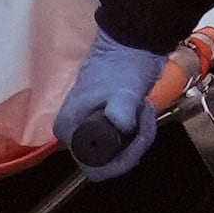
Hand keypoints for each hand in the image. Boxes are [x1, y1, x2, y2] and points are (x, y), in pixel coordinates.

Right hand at [53, 28, 166, 181]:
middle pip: (107, 163)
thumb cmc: (123, 65)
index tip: (136, 138)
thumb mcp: (123, 91)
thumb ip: (120, 110)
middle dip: (133, 147)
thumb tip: (120, 126)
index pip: (93, 167)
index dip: (120, 159)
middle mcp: (73, 133)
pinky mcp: (101, 124)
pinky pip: (121, 142)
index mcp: (69, 128)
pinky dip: (137, 132)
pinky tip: (141, 112)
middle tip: (144, 120)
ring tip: (143, 111)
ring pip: (117, 153)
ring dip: (137, 138)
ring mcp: (87, 129)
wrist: (132, 45)